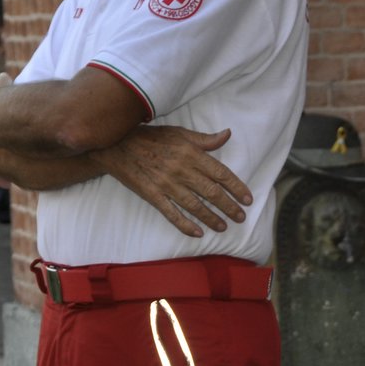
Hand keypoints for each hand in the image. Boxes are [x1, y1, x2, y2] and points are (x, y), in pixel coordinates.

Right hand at [90, 126, 253, 237]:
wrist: (116, 146)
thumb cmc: (150, 138)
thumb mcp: (179, 133)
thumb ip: (204, 139)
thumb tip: (227, 135)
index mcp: (190, 153)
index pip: (220, 173)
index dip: (236, 187)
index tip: (247, 199)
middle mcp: (181, 169)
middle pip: (211, 192)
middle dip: (229, 206)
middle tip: (240, 217)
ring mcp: (166, 184)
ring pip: (194, 205)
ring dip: (211, 218)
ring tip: (223, 227)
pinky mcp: (152, 195)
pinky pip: (171, 213)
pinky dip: (185, 224)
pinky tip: (197, 232)